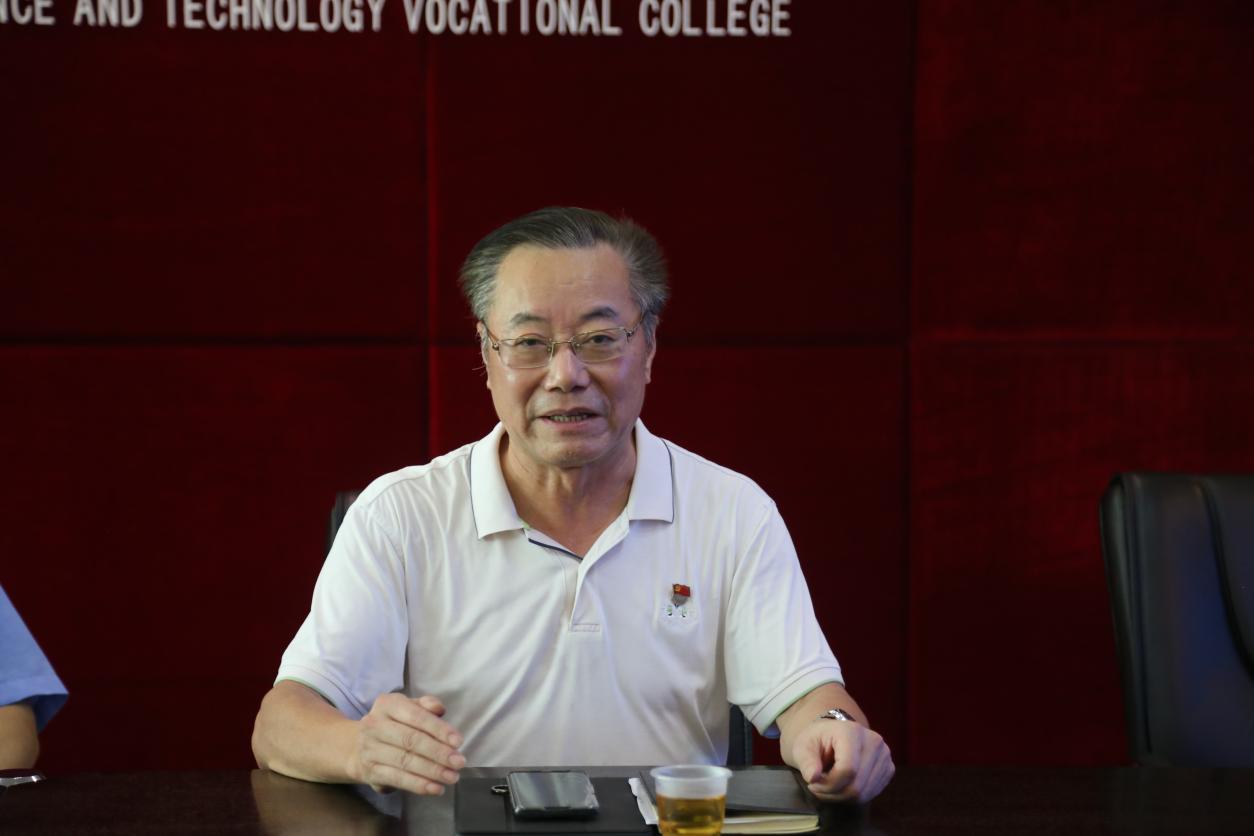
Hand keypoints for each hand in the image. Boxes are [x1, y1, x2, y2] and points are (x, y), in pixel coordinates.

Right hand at [348, 693, 465, 794]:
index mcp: (387, 704)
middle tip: (459, 762)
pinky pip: (397, 779)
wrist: (359, 746)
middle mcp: (374, 725)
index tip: (458, 741)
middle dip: (438, 752)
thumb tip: (439, 709)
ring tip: (452, 777)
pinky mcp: (370, 771)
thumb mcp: (409, 708)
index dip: (438, 729)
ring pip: (405, 761)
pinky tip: (436, 788)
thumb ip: (426, 705)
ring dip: (432, 771)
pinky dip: (418, 785)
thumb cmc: (395, 724)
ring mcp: (370, 749)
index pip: (416, 716)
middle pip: (410, 740)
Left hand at [789, 717, 893, 803]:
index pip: (847, 770)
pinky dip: (854, 797)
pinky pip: (872, 793)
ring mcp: (884, 755)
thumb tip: (813, 778)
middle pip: (857, 785)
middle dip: (833, 793)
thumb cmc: (817, 740)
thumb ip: (806, 761)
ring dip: (842, 797)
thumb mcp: (803, 746)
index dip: (829, 784)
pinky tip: (842, 786)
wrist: (833, 735)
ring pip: (864, 793)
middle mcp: (873, 741)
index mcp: (852, 731)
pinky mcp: (889, 768)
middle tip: (818, 788)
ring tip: (829, 787)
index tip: (813, 783)